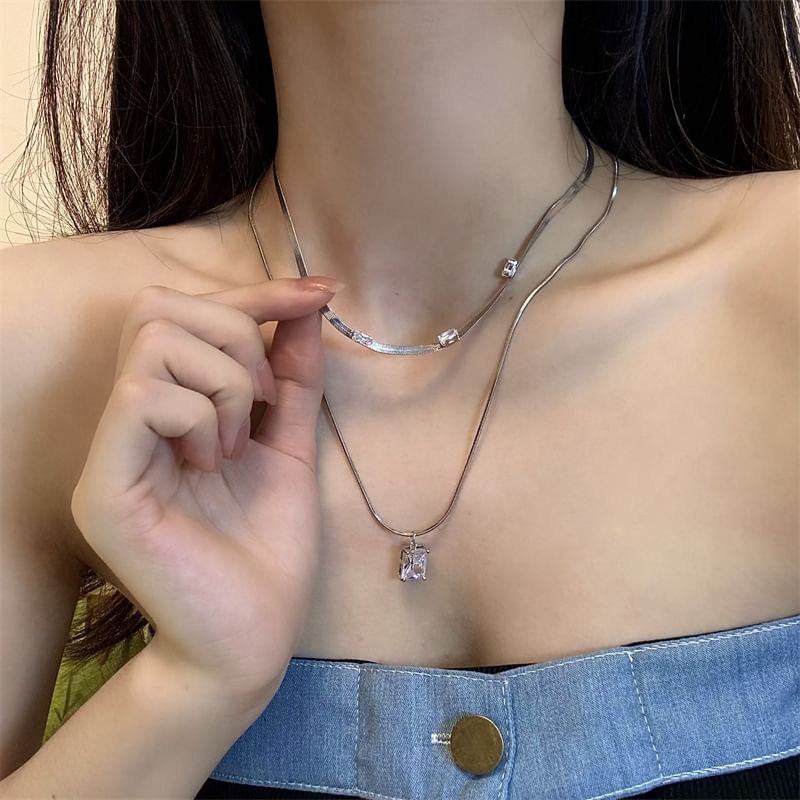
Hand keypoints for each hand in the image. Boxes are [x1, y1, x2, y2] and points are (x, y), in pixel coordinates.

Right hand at [70, 275, 343, 709]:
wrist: (252, 635)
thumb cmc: (268, 547)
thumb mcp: (291, 444)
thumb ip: (292, 376)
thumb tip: (306, 304)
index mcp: (168, 408)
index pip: (187, 311)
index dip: (254, 291)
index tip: (319, 293)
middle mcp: (127, 421)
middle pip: (158, 307)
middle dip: (236, 336)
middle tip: (263, 404)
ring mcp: (109, 451)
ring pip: (156, 341)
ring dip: (225, 383)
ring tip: (238, 443)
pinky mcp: (103, 486)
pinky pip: (144, 395)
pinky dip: (203, 416)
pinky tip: (215, 462)